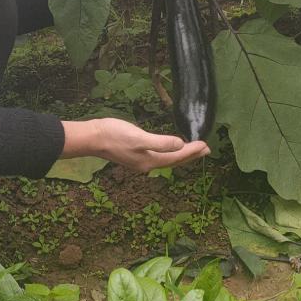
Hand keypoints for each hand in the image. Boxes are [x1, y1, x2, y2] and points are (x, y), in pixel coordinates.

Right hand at [61, 117, 209, 172]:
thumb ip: (161, 142)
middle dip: (191, 156)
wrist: (93, 138)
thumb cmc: (115, 135)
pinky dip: (170, 153)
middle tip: (207, 150)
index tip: (206, 145)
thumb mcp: (140, 137)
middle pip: (174, 162)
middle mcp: (148, 165)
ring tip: (194, 150)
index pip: (177, 157)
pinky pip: (160, 156)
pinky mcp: (135, 155)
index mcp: (151, 161)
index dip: (192, 151)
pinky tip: (169, 148)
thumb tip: (181, 144)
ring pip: (167, 160)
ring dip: (182, 155)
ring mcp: (141, 161)